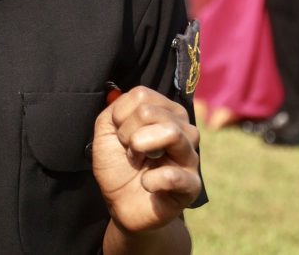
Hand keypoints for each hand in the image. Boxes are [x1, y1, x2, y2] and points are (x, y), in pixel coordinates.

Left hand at [92, 86, 200, 233]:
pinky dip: (151, 180)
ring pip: (171, 132)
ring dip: (140, 148)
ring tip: (137, 162)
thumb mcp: (106, 131)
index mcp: (165, 113)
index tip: (121, 135)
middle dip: (127, 133)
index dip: (121, 116)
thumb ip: (116, 108)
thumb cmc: (117, 164)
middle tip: (129, 150)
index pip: (142, 95)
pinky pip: (175, 174)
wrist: (121, 203)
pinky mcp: (192, 185)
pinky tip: (146, 184)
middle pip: (150, 112)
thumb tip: (132, 98)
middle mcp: (183, 130)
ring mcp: (190, 156)